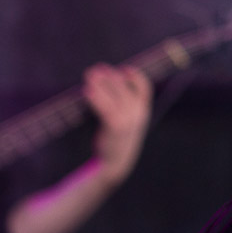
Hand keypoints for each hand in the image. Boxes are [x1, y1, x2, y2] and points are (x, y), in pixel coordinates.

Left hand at [84, 64, 151, 186]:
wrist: (116, 164)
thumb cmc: (117, 141)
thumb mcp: (128, 122)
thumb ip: (125, 107)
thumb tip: (112, 85)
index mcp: (144, 111)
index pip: (144, 87)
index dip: (135, 75)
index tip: (122, 69)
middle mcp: (138, 113)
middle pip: (124, 86)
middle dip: (110, 75)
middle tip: (96, 68)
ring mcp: (127, 120)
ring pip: (114, 94)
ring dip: (101, 81)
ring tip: (89, 74)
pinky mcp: (114, 126)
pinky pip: (105, 107)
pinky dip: (96, 97)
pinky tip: (87, 91)